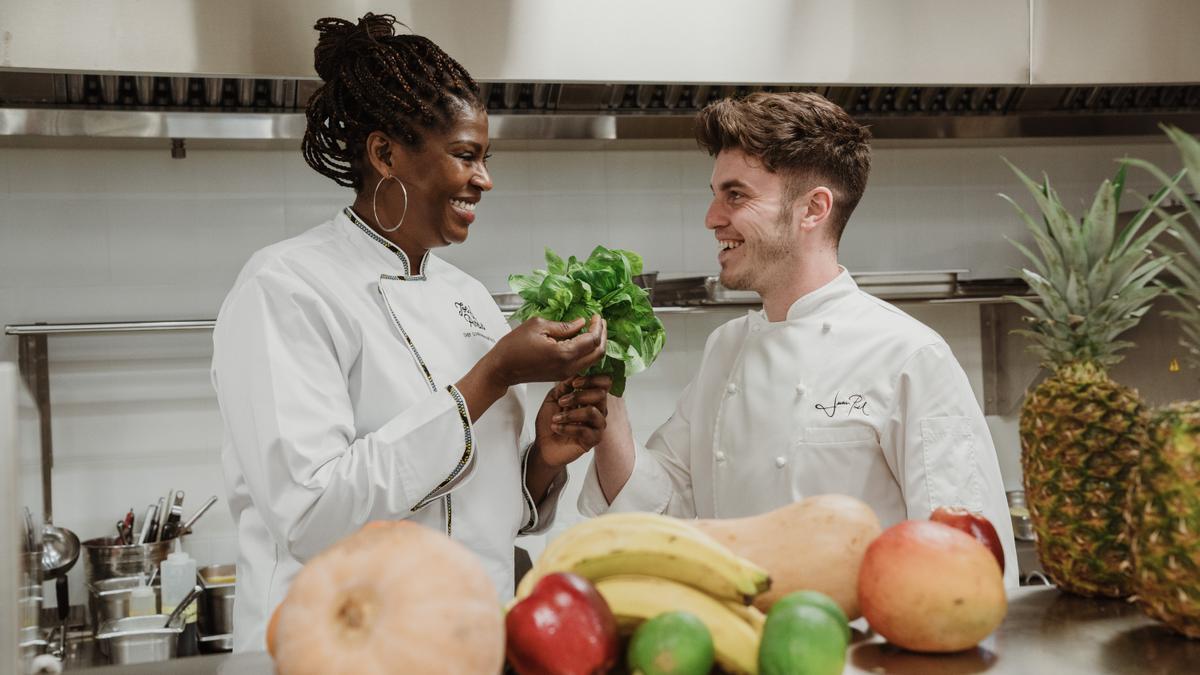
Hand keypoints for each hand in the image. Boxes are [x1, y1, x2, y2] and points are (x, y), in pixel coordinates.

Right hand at [488, 315, 606, 386]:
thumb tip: (580, 323)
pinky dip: (588, 352)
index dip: (597, 326)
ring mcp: (565, 373)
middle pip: (598, 353)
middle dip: (602, 336)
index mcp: (564, 353)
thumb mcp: (538, 326)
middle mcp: (568, 366)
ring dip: (596, 345)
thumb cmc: (513, 347)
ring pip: (593, 361)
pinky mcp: (561, 375)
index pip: (592, 340)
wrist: (502, 369)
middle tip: (600, 322)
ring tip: (594, 329)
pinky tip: (583, 340)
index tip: (596, 316)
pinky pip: (583, 364)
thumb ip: (563, 326)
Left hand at [534, 375, 613, 467]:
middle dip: (578, 396)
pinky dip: (567, 428)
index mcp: (590, 397)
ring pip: (592, 412)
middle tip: (561, 401)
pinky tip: (557, 428)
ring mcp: (597, 425)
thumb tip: (576, 372)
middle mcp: (598, 409)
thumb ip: (565, 385)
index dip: (592, 379)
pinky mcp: (593, 439)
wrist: (543, 445)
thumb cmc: (550, 422)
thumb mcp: (553, 398)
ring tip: (556, 418)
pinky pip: (584, 430)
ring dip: (570, 414)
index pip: (604, 382)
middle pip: (600, 394)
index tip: (574, 382)